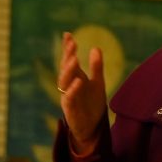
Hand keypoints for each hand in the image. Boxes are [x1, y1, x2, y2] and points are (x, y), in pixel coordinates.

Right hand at [57, 32, 107, 153]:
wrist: (92, 127)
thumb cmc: (92, 104)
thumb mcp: (98, 83)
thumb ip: (96, 67)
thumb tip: (95, 48)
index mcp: (74, 78)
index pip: (69, 60)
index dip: (67, 48)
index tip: (68, 34)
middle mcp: (68, 86)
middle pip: (65, 68)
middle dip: (67, 56)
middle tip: (72, 43)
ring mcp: (67, 96)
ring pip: (64, 81)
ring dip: (69, 70)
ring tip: (75, 58)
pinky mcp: (70, 109)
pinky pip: (69, 98)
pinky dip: (73, 89)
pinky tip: (79, 80)